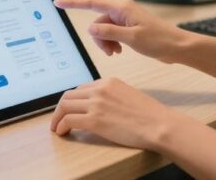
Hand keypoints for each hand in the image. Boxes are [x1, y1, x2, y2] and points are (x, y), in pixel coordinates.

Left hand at [51, 78, 185, 150]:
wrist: (158, 124)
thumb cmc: (149, 114)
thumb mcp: (128, 95)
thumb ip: (112, 96)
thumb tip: (101, 107)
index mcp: (108, 82)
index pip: (81, 88)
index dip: (73, 101)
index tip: (70, 110)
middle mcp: (99, 89)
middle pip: (69, 95)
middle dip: (60, 108)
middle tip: (57, 119)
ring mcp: (95, 104)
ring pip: (65, 106)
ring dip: (57, 118)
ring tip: (57, 128)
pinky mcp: (94, 120)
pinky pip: (69, 120)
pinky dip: (61, 126)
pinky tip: (62, 132)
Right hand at [54, 0, 191, 62]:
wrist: (177, 46)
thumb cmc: (159, 40)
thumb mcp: (131, 38)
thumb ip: (109, 32)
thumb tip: (90, 28)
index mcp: (122, 8)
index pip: (92, 3)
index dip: (73, 3)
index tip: (58, 2)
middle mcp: (122, 10)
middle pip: (98, 22)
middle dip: (99, 38)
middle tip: (110, 51)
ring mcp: (126, 19)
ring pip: (104, 29)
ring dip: (107, 42)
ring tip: (117, 52)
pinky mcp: (129, 27)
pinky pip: (112, 33)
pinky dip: (113, 42)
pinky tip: (120, 50)